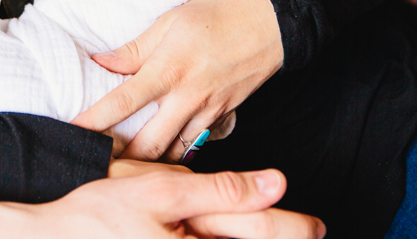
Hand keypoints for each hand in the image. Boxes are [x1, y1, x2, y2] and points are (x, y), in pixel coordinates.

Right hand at [33, 167, 324, 238]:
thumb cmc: (99, 214)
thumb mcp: (161, 191)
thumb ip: (221, 190)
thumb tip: (275, 183)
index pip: (262, 234)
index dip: (294, 228)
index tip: (317, 226)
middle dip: (280, 236)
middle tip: (310, 232)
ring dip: (249, 238)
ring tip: (272, 233)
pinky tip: (218, 235)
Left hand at [71, 0, 283, 161]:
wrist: (273, 24)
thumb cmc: (220, 14)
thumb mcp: (171, 21)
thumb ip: (135, 48)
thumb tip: (102, 61)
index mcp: (168, 69)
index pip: (122, 101)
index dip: (94, 120)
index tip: (72, 132)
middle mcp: (187, 96)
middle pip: (147, 144)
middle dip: (121, 159)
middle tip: (99, 160)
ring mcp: (208, 111)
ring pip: (173, 153)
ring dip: (149, 162)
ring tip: (126, 162)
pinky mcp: (223, 118)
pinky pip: (195, 145)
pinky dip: (177, 153)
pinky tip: (162, 151)